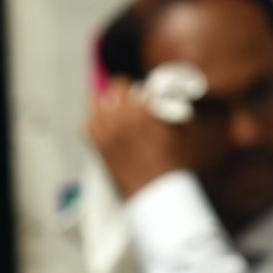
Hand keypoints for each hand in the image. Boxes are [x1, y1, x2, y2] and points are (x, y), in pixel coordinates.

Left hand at [86, 82, 193, 200]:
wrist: (157, 189)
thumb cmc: (175, 159)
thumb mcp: (183, 126)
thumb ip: (170, 105)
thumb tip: (162, 96)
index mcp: (141, 109)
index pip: (125, 84)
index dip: (134, 89)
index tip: (141, 96)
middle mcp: (120, 118)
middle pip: (111, 90)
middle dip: (121, 94)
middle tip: (130, 104)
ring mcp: (106, 132)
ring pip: (96, 105)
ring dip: (106, 106)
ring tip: (118, 115)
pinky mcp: (99, 147)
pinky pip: (88, 126)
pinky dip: (96, 124)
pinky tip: (107, 129)